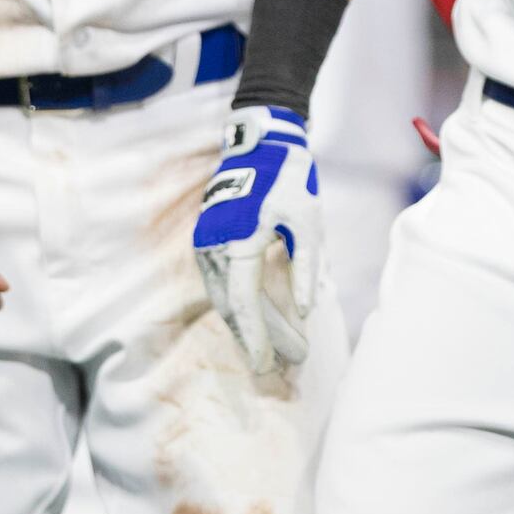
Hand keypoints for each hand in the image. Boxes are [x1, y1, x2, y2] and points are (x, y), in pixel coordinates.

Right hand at [195, 106, 322, 373]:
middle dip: (259, 339)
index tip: (272, 366)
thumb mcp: (308, 222)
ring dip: (250, 326)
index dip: (258, 338)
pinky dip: (240, 306)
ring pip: (224, 299)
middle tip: (286, 365)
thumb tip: (305, 311)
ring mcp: (206, 244)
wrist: (263, 147)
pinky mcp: (208, 243)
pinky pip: (222, 285)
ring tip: (277, 351)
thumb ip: (306, 267)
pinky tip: (260, 321)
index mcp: (237, 241)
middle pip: (233, 307)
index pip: (244, 302)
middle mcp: (213, 246)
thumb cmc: (290, 183)